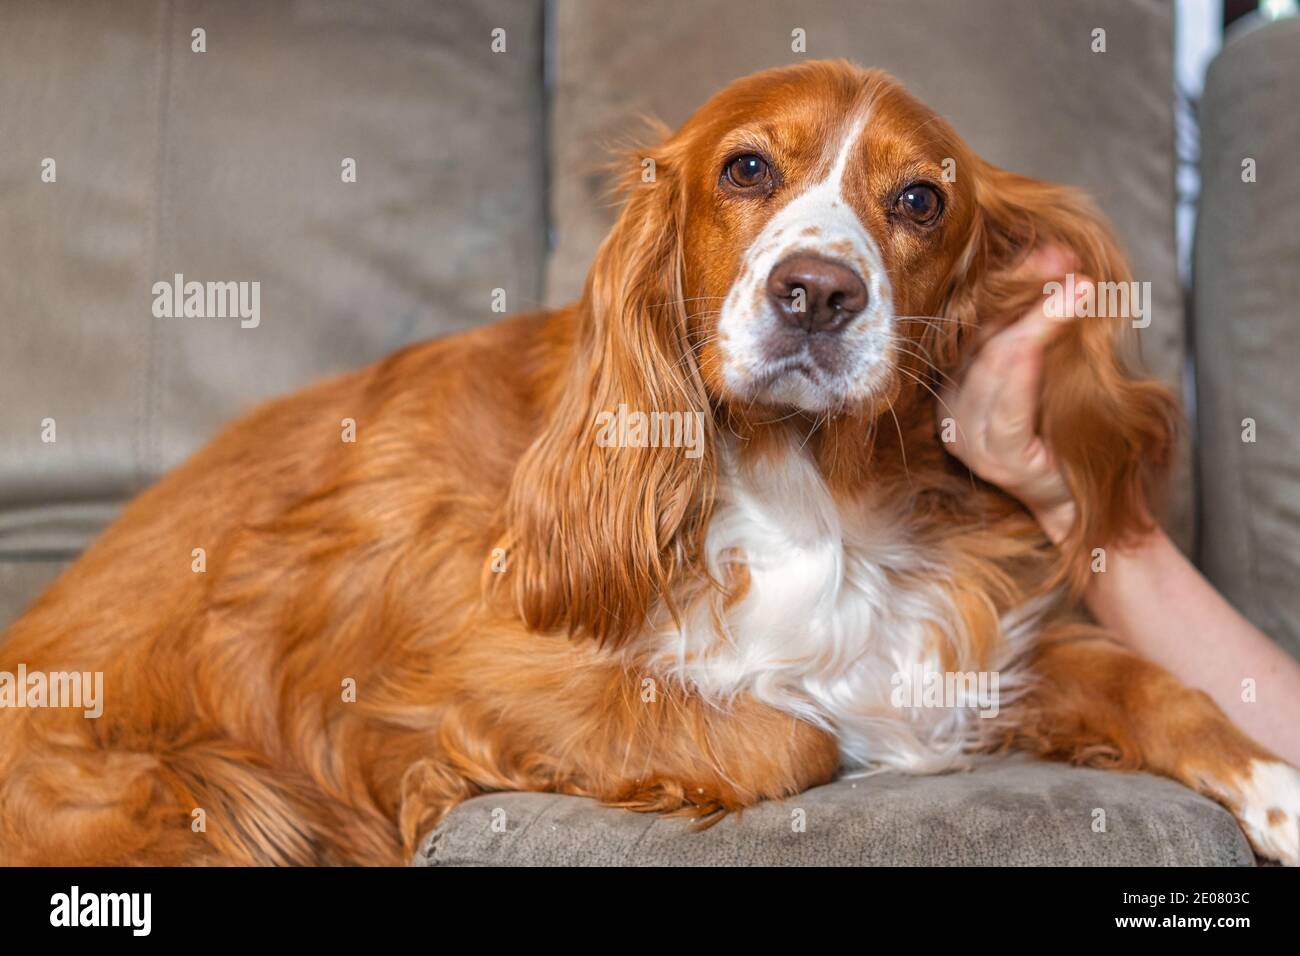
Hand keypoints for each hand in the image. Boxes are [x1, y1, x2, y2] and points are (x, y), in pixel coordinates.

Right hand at [938, 248, 1084, 543]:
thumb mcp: (1048, 371)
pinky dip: (1028, 361)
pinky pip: (1007, 403)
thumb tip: (1059, 260)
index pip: (975, 324)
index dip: (1009, 284)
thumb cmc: (1068, 433)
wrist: (1086, 501)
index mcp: (957, 386)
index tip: (1052, 253)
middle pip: (982, 338)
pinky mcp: (996, 456)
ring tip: (1077, 290)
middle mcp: (953, 409)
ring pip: (994, 364)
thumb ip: (1039, 329)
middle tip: (1068, 263)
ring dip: (1036, 321)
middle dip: (1026, 294)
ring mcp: (969, 436)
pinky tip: (1051, 329)